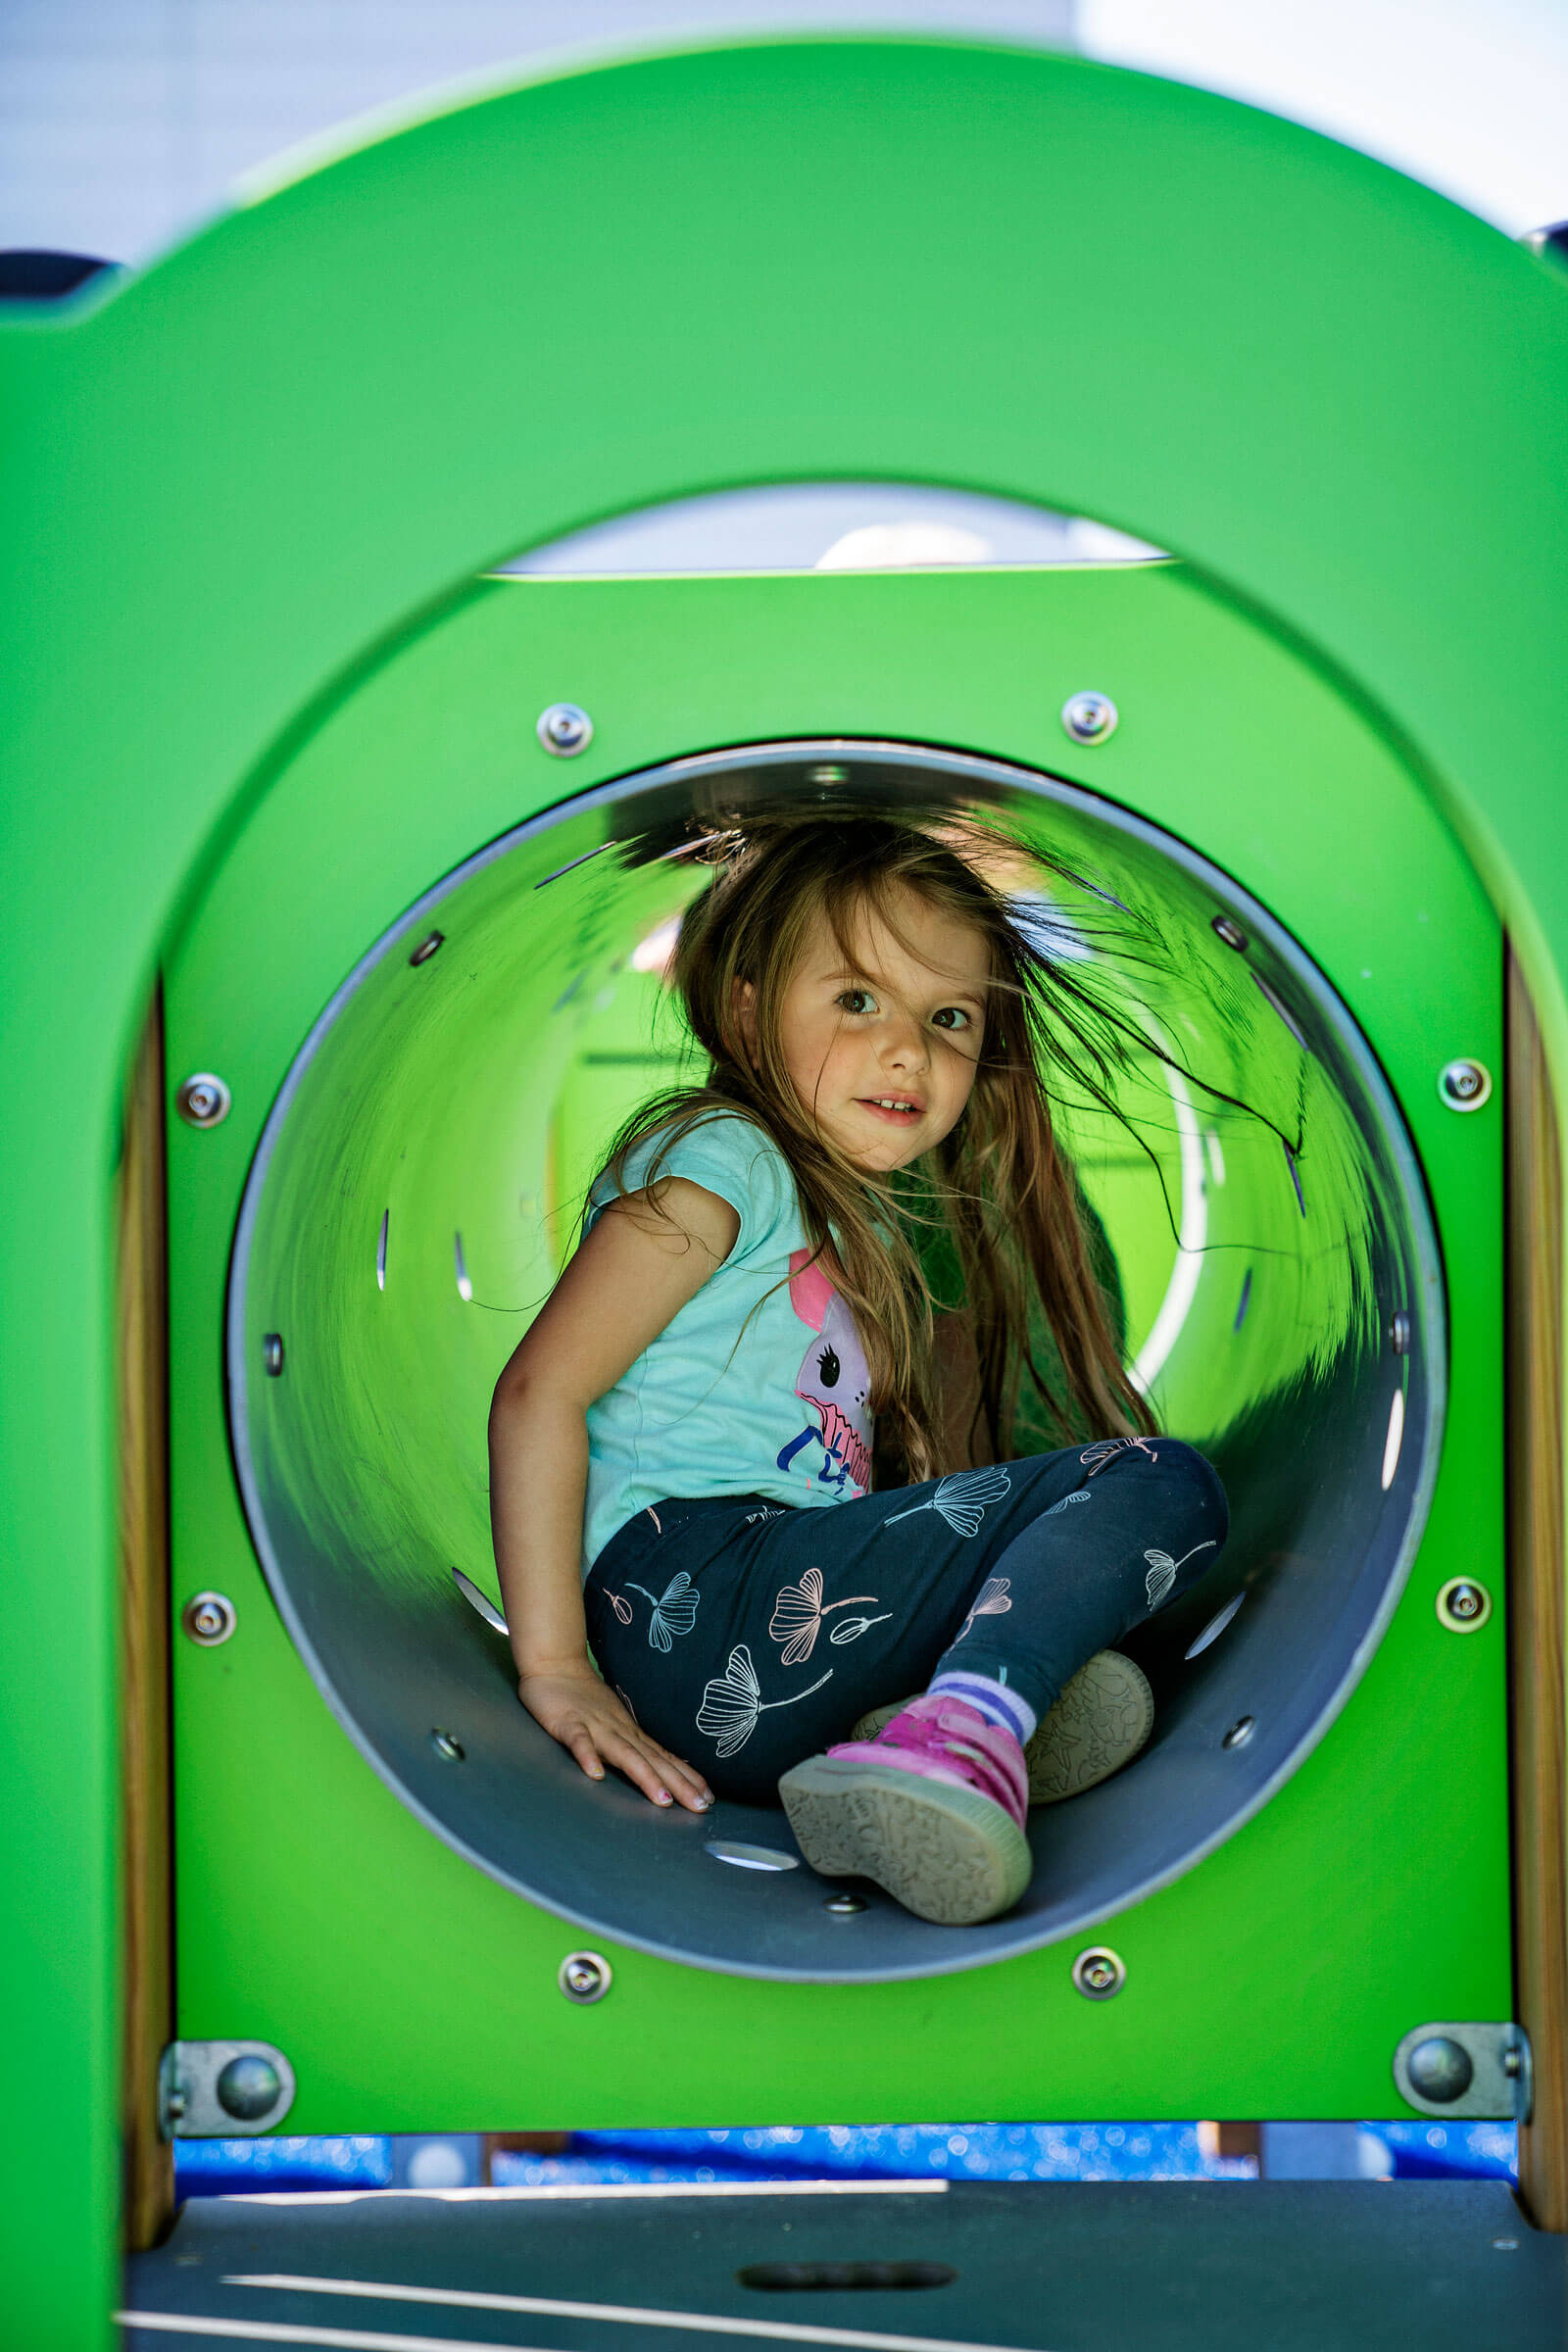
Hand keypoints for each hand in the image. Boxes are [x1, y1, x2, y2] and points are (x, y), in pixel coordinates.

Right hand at [517, 1668, 712, 1811]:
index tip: (709, 1799)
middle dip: (679, 1785)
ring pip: (625, 1754)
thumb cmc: (586, 1699)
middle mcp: (620, 1731)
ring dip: (646, 1776)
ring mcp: (596, 1727)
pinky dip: (588, 1756)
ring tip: (663, 1800)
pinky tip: (595, 1775)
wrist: (557, 1666)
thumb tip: (658, 1765)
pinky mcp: (569, 1724)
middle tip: (701, 1807)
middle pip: (654, 1761)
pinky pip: (579, 1741)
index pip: (665, 1759)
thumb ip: (633, 1745)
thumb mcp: (616, 1724)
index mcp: (631, 1734)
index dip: (687, 1779)